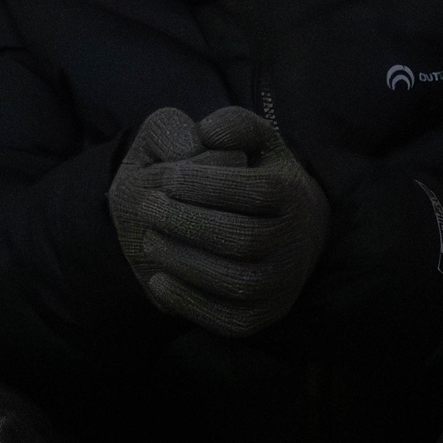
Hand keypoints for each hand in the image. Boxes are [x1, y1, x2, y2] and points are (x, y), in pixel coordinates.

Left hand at [109, 106, 328, 337]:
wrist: (289, 235)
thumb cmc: (258, 180)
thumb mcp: (255, 144)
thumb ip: (234, 124)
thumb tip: (208, 132)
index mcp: (296, 198)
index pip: (255, 191)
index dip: (205, 183)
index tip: (167, 176)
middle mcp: (296, 245)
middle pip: (240, 237)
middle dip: (184, 220)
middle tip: (147, 206)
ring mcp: (283, 286)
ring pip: (233, 279)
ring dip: (182, 259)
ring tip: (150, 238)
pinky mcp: (262, 317)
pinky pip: (227, 319)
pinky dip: (189, 301)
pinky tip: (158, 279)